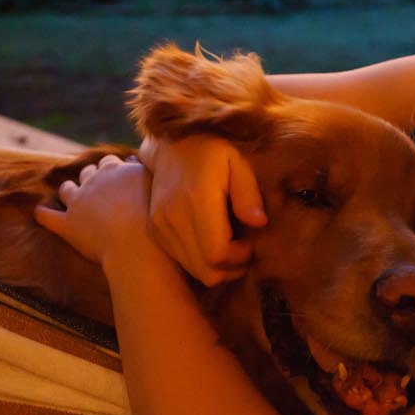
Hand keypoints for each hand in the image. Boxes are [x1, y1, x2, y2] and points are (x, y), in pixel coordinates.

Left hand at [35, 156, 155, 266]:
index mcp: (114, 169)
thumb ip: (141, 168)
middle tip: (97, 192)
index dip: (110, 170)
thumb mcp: (153, 184)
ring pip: (66, 189)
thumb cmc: (153, 217)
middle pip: (87, 172)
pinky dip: (42, 213)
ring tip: (70, 198)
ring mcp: (77, 202)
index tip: (114, 180)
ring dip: (68, 191)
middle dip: (90, 179)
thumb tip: (132, 158)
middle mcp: (93, 181)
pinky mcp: (67, 224)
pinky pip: (46, 216)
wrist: (138, 246)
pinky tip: (40, 212)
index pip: (107, 162)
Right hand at [141, 135, 267, 286]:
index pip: (217, 253)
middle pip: (206, 270)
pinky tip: (211, 242)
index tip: (250, 243)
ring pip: (195, 270)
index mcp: (197, 199)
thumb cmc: (211, 151)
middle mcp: (174, 217)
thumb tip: (259, 222)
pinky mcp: (155, 230)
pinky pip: (183, 261)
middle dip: (231, 268)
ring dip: (217, 267)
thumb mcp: (237, 162)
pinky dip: (201, 260)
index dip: (239, 257)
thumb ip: (248, 193)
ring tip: (230, 247)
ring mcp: (161, 225)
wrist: (170, 145)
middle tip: (244, 250)